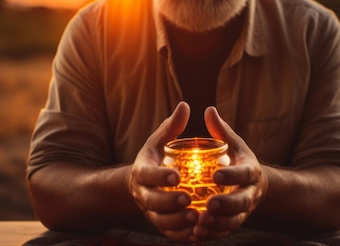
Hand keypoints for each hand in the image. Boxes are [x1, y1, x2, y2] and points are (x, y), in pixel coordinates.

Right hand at [128, 102, 198, 241]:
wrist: (144, 184)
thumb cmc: (156, 158)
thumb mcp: (159, 141)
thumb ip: (171, 126)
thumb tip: (185, 105)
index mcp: (141, 171)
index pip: (148, 175)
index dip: (160, 176)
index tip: (177, 175)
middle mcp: (142, 193)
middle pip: (151, 201)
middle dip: (168, 202)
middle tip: (187, 199)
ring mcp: (150, 211)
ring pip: (160, 221)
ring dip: (177, 221)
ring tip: (196, 217)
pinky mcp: (160, 224)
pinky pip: (169, 234)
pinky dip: (182, 236)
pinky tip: (198, 233)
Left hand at [192, 106, 267, 240]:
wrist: (253, 185)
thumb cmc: (238, 160)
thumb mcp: (234, 144)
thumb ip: (221, 130)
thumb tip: (208, 109)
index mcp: (250, 171)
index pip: (243, 174)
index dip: (232, 175)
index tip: (216, 174)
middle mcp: (250, 193)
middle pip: (242, 202)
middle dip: (227, 205)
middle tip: (209, 204)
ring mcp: (243, 211)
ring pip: (234, 221)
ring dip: (218, 224)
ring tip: (200, 223)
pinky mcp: (234, 223)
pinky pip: (225, 232)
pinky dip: (212, 235)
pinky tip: (196, 235)